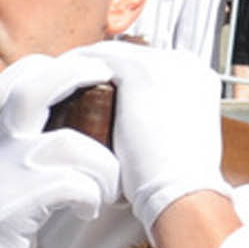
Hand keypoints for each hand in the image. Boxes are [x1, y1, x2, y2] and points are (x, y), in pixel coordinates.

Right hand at [0, 50, 128, 247]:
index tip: (91, 74)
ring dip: (103, 169)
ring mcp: (1, 175)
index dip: (55, 68)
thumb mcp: (8, 182)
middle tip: (111, 85)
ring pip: (71, 144)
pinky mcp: (9, 209)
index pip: (16, 79)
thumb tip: (88, 132)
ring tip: (103, 192)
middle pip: (35, 85)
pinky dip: (90, 198)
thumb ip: (33, 153)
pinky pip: (71, 185)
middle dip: (79, 76)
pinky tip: (85, 212)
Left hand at [54, 39, 226, 230]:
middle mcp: (184, 63)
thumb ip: (161, 126)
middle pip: (128, 56)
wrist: (182, 192)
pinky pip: (93, 61)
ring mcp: (163, 62)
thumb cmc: (176, 182)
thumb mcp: (175, 143)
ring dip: (80, 68)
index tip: (95, 96)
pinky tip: (52, 87)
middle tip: (67, 92)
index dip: (118, 80)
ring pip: (108, 55)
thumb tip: (139, 136)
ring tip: (54, 91)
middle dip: (98, 71)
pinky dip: (70, 71)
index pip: (148, 66)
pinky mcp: (138, 71)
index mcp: (197, 79)